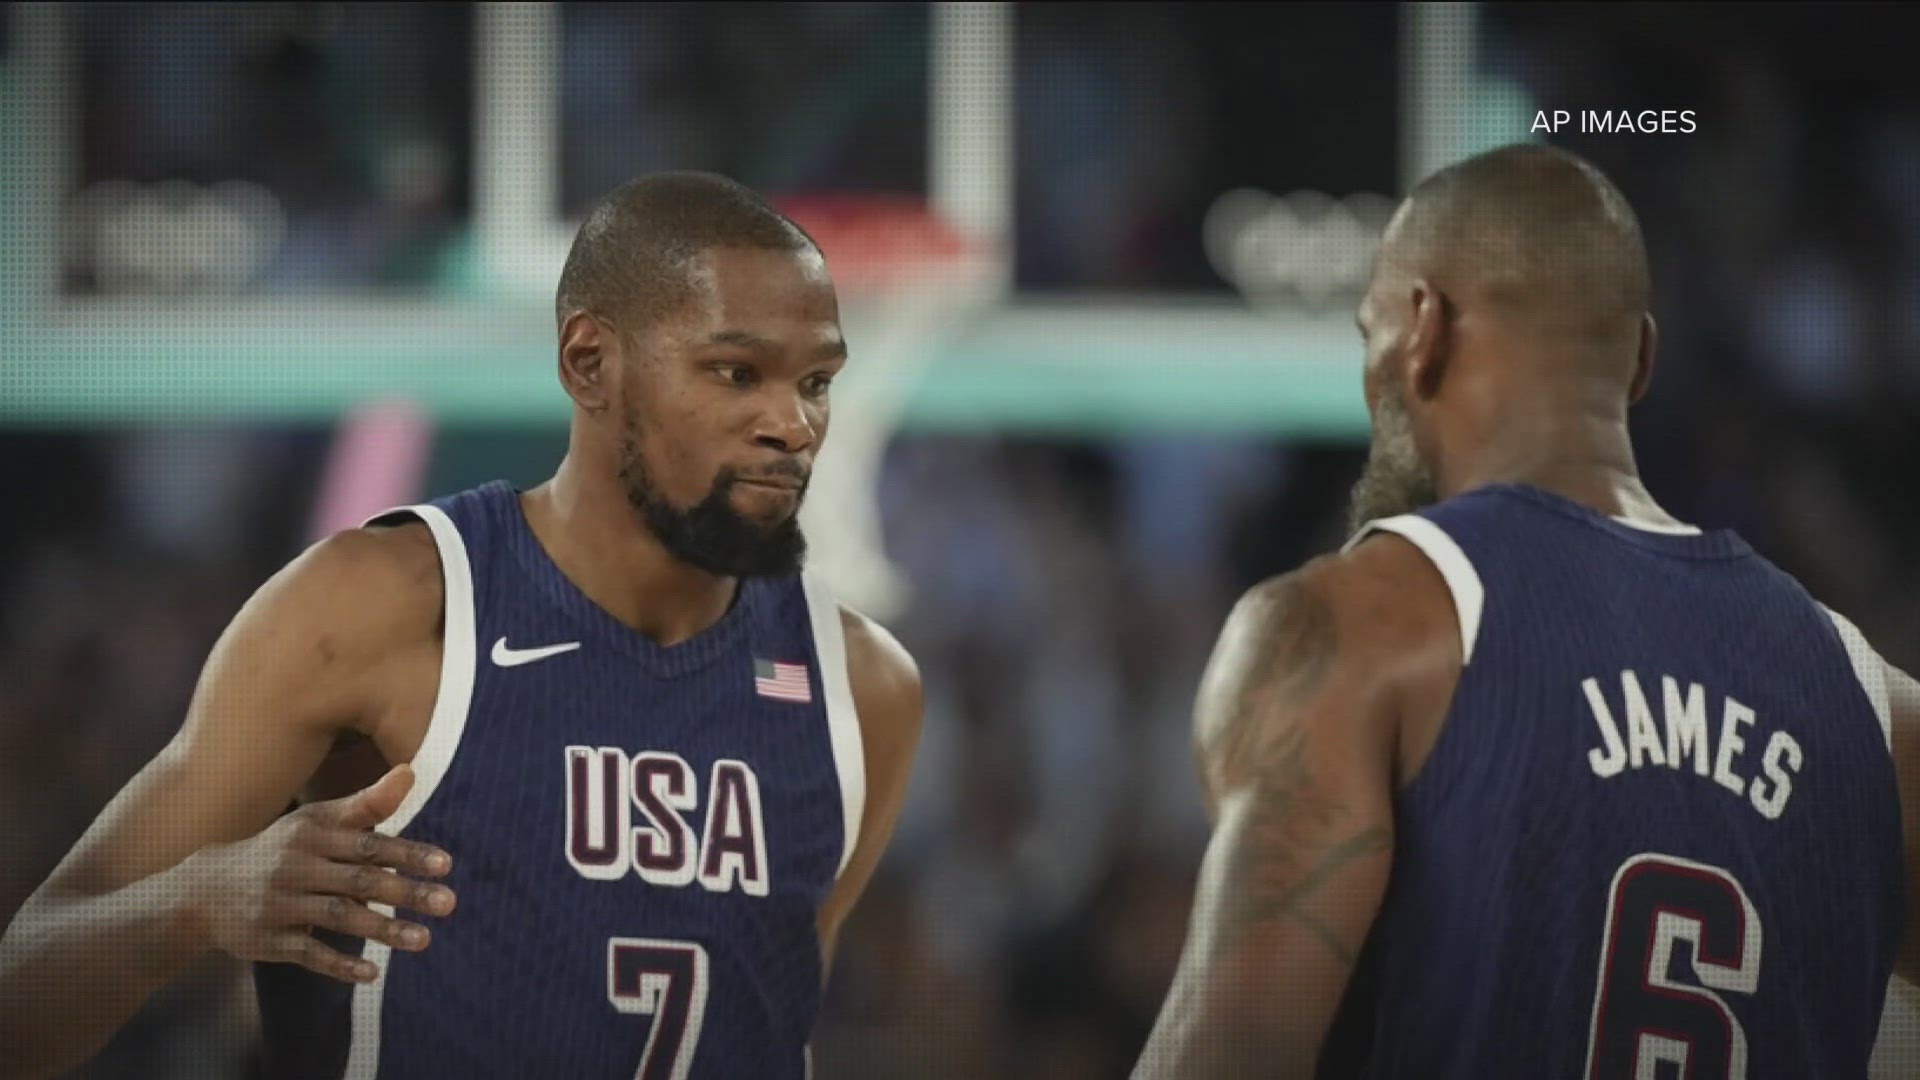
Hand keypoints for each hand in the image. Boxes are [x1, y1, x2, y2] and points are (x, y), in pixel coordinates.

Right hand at [183, 764, 455, 983]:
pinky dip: (338, 964)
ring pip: (338, 916)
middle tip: (449, 903)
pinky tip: (372, 974)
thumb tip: (411, 771)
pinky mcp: (269, 940)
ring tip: (425, 939)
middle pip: (358, 880)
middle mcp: (296, 866)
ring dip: (383, 929)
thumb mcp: (316, 822)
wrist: (204, 889)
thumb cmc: (280, 850)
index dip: (406, 853)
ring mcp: (280, 904)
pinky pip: (307, 952)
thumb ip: (365, 804)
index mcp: (313, 835)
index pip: (367, 843)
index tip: (445, 864)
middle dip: (405, 892)